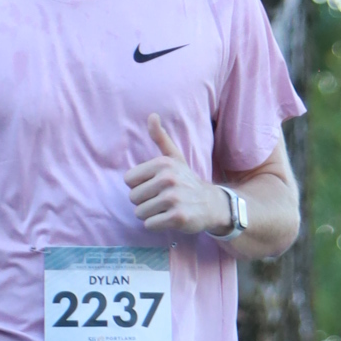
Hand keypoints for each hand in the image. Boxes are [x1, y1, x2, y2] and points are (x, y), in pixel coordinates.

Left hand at [125, 114, 227, 238]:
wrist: (211, 204)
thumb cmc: (186, 181)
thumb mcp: (175, 157)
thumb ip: (160, 138)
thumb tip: (152, 116)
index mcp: (162, 164)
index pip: (129, 181)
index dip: (139, 186)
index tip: (154, 187)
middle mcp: (168, 179)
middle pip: (133, 198)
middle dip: (144, 202)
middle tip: (161, 200)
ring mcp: (173, 199)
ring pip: (140, 213)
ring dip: (150, 215)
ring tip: (165, 209)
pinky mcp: (177, 218)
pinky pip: (150, 225)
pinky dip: (156, 225)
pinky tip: (169, 219)